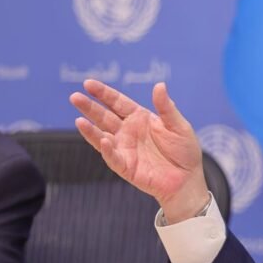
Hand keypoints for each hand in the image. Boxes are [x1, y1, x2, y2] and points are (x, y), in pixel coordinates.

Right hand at [69, 79, 208, 222]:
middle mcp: (128, 132)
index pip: (117, 102)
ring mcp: (125, 149)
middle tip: (75, 97)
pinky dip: (107, 149)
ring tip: (79, 120)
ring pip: (103, 137)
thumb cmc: (184, 151)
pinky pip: (113, 157)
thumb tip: (159, 85)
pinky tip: (104, 140)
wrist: (188, 179)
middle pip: (104, 117)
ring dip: (90, 130)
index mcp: (140, 118)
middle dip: (90, 107)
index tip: (88, 83)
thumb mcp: (179, 126)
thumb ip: (167, 107)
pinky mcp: (126, 166)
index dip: (103, 93)